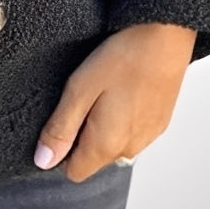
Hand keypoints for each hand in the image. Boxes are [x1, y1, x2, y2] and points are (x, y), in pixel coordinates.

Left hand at [34, 22, 196, 181]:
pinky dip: (123, 116)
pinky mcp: (160, 122)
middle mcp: (131, 149)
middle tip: (84, 95)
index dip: (61, 150)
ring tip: (105, 88)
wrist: (166, 36)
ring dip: (103, 125)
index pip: (74, 172)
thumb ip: (60, 128)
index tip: (62, 119)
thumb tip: (43, 160)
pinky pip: (132, 130)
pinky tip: (123, 88)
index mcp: (108, 145)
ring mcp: (149, 136)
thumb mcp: (79, 89)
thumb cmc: (123, 58)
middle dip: (82, 134)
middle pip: (94, 158)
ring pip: (114, 144)